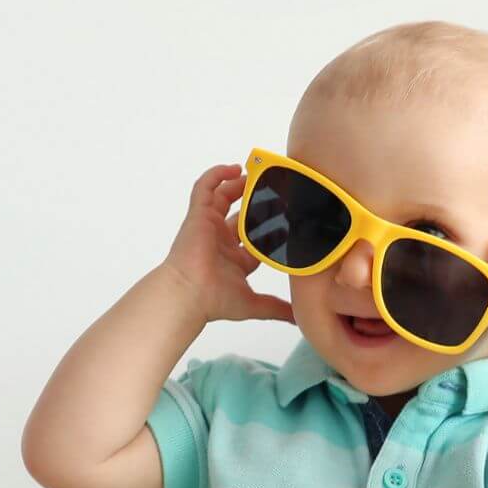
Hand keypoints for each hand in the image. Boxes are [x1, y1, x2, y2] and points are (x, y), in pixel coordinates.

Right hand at [159, 164, 293, 323]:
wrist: (189, 294)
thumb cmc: (215, 300)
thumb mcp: (254, 304)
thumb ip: (277, 308)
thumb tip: (298, 319)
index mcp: (235, 259)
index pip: (255, 236)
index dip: (270, 225)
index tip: (288, 215)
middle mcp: (221, 240)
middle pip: (240, 213)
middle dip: (255, 201)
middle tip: (274, 190)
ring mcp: (209, 225)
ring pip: (223, 197)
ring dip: (237, 184)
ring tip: (255, 175)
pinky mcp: (198, 214)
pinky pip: (204, 187)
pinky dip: (216, 175)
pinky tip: (233, 168)